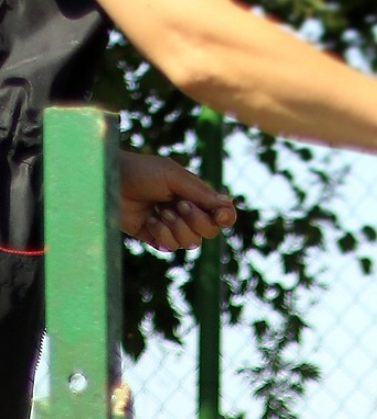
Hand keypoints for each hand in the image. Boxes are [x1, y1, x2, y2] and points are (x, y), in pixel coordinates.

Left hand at [118, 151, 236, 252]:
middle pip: (210, 231)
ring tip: (159, 211)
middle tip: (178, 205)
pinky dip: (162, 233)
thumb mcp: (174, 177)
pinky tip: (149, 220)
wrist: (108, 180)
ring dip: (177, 227)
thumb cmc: (140, 171)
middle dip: (196, 220)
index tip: (218, 215)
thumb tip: (227, 205)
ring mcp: (171, 226)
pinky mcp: (154, 237)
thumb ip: (201, 194)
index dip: (225, 217)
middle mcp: (186, 212)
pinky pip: (171, 247)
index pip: (222, 214)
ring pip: (192, 242)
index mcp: (195, 195)